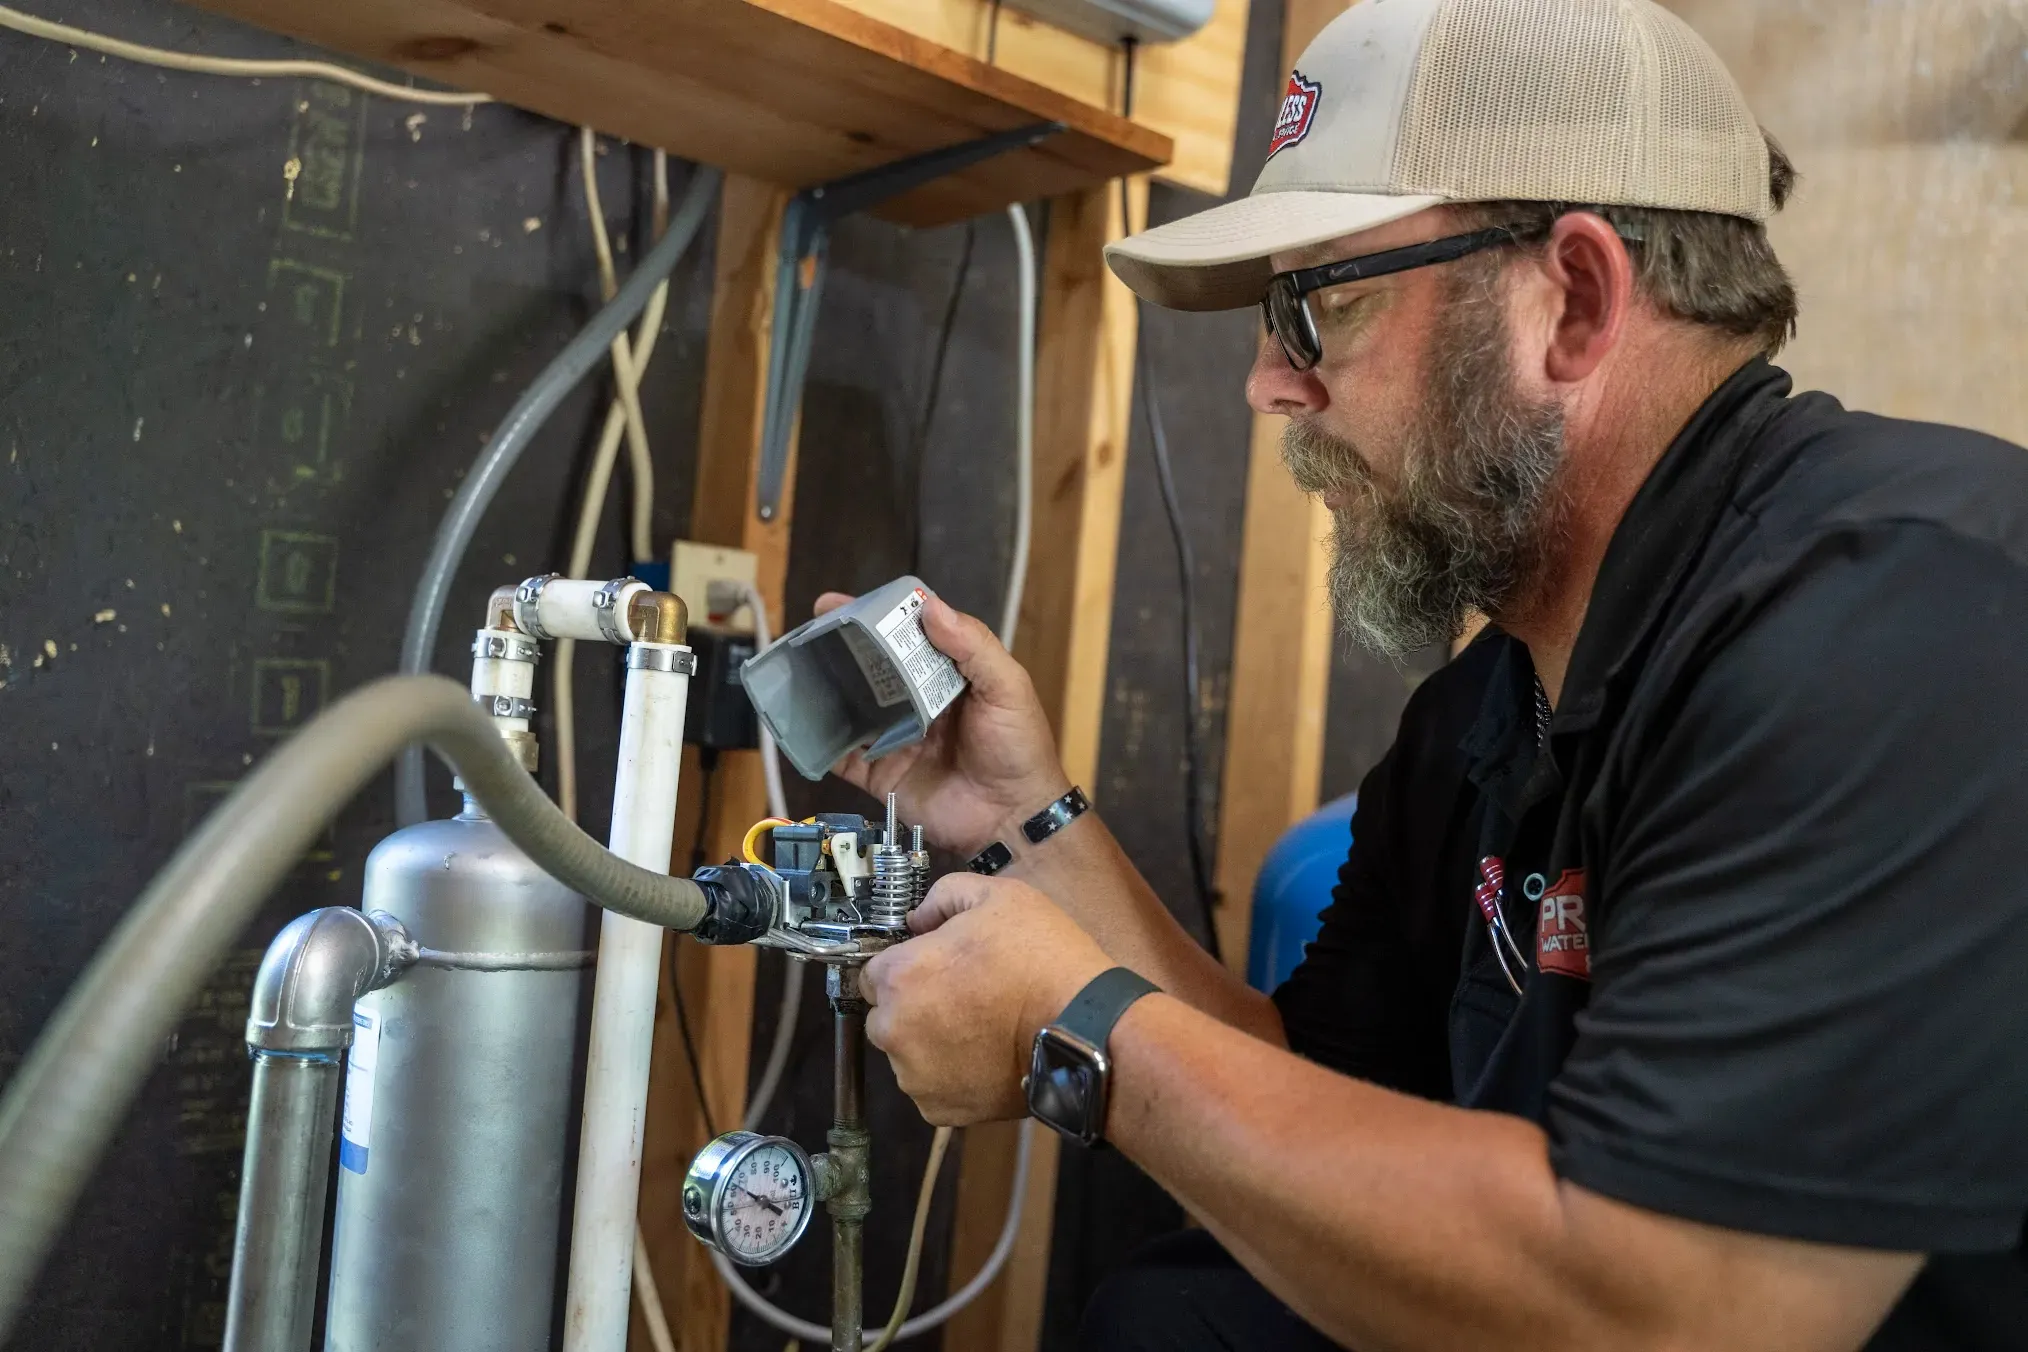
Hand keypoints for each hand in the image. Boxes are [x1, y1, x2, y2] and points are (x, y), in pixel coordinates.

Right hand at [814, 590, 1068, 854]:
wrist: (1013, 820)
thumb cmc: (1019, 749)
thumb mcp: (1007, 688)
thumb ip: (973, 646)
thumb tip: (930, 606)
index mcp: (947, 676)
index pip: (907, 637)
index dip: (876, 618)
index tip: (841, 603)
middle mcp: (917, 702)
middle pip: (872, 668)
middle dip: (841, 648)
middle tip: (809, 629)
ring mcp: (896, 738)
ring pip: (852, 708)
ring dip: (826, 689)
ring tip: (795, 668)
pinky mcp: (880, 775)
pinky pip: (843, 757)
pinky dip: (820, 743)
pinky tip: (798, 723)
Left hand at [861, 874, 1110, 1125]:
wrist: (1084, 1030)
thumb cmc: (1041, 960)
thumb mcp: (997, 896)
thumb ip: (944, 896)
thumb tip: (920, 917)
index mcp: (899, 977)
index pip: (872, 971)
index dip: (904, 965)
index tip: (934, 966)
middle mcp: (895, 1030)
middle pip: (886, 1015)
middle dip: (914, 1005)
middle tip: (963, 996)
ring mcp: (916, 1075)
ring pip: (908, 1054)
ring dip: (930, 1042)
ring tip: (980, 1027)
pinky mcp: (941, 1109)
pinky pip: (933, 1087)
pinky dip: (951, 1075)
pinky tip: (986, 1055)